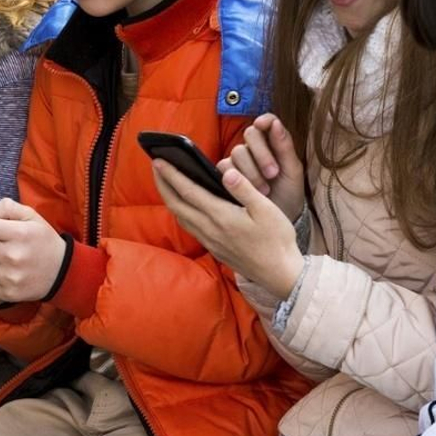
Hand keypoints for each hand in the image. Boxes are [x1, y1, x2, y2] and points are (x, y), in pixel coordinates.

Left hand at [152, 158, 304, 298]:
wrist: (279, 274)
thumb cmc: (277, 240)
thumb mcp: (266, 209)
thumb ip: (244, 189)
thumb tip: (226, 171)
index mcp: (221, 216)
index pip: (189, 191)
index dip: (172, 175)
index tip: (158, 160)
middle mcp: (210, 229)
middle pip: (177, 204)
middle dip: (163, 184)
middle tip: (155, 166)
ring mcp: (210, 241)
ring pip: (181, 217)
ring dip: (169, 198)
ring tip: (165, 183)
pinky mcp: (214, 249)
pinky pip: (190, 227)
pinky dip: (181, 213)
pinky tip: (184, 207)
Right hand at [219, 114, 304, 222]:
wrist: (278, 220)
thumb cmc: (288, 194)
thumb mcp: (292, 172)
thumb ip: (285, 147)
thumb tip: (276, 123)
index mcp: (273, 143)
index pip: (267, 122)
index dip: (264, 120)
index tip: (263, 125)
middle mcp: (254, 148)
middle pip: (250, 135)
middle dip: (262, 154)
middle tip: (273, 174)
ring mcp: (239, 161)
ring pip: (237, 152)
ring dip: (251, 171)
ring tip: (264, 191)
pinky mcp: (226, 175)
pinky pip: (225, 168)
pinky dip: (236, 179)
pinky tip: (246, 191)